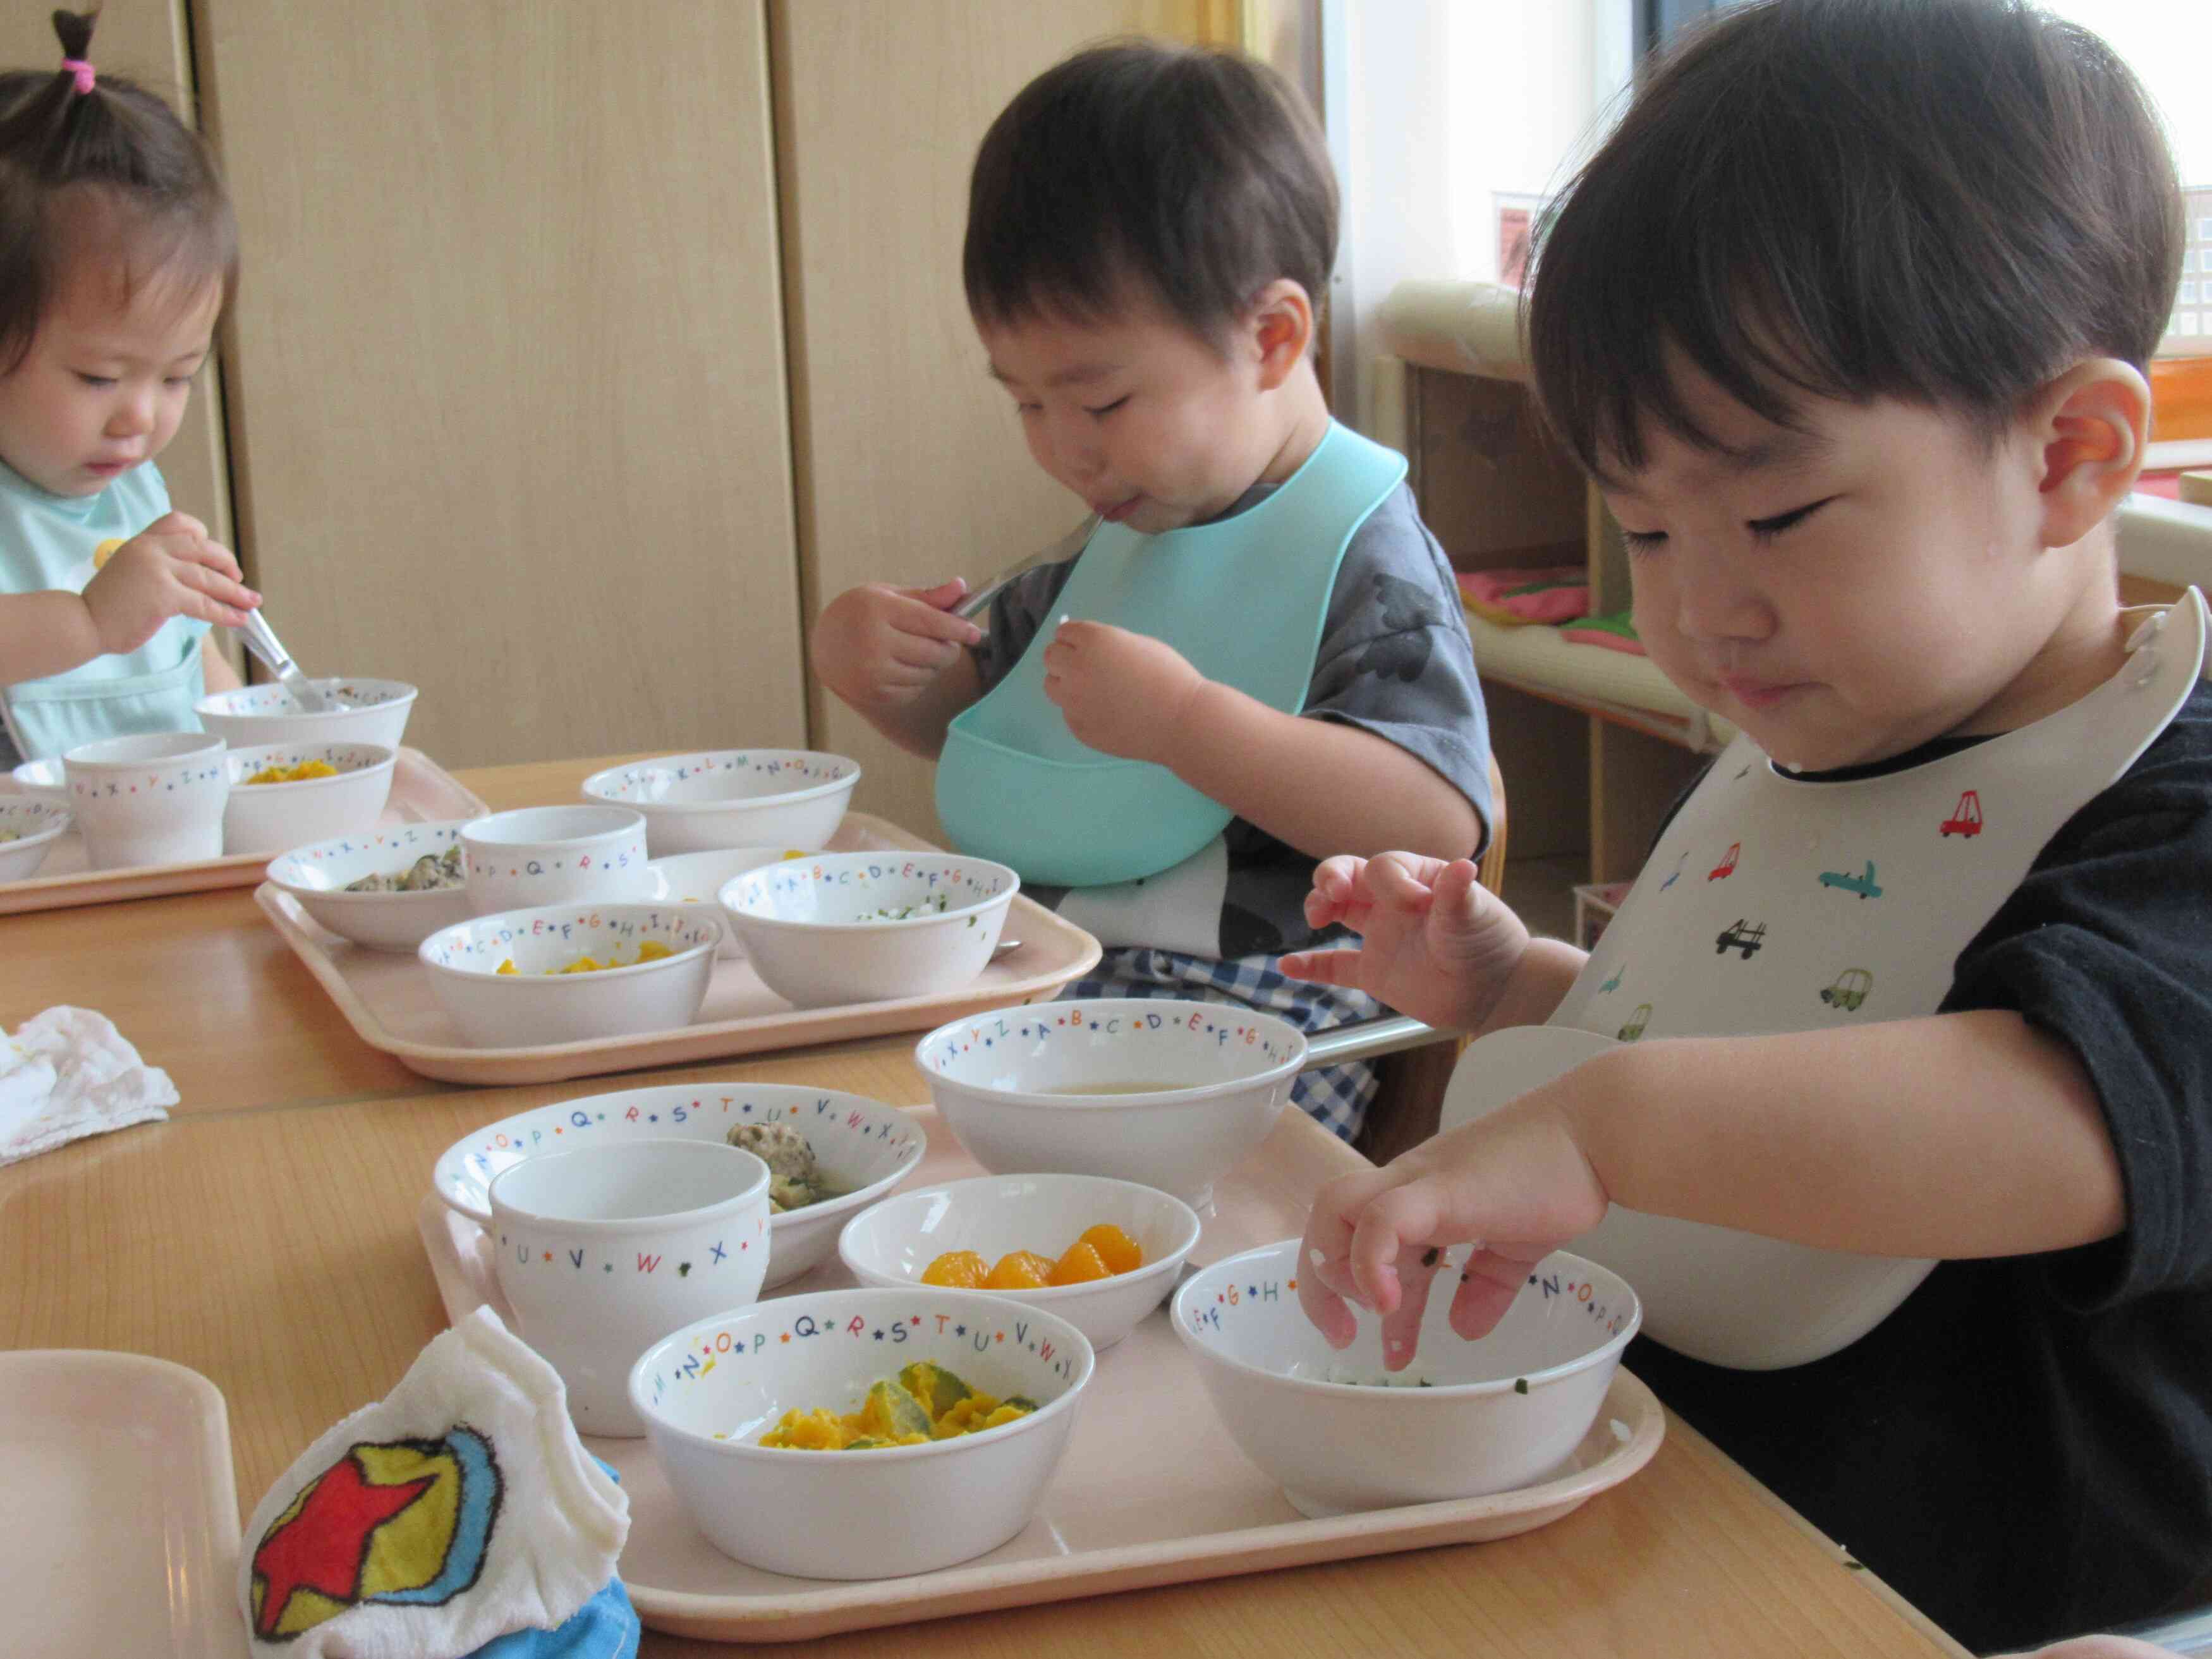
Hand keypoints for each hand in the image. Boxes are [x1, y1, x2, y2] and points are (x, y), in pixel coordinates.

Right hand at [80, 512, 257, 654]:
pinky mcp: (164, 596)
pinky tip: (239, 619)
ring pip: (208, 578)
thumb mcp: (130, 569)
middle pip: (203, 548)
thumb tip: (198, 575)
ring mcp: (158, 571)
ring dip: (236, 592)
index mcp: (143, 541)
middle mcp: (151, 549)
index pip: (180, 522)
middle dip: (227, 564)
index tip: (214, 557)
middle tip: (239, 580)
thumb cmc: (108, 603)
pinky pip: (204, 603)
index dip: (203, 537)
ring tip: (253, 602)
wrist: (84, 621)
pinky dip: (226, 612)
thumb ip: (158, 564)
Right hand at [812, 578, 982, 712]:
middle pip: (935, 652)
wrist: (825, 646)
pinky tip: (902, 666)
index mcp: (877, 610)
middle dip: (949, 647)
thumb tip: (961, 588)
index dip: (958, 628)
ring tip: (916, 651)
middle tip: (946, 640)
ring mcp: (873, 673)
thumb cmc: (861, 614)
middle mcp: (873, 643)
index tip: (975, 633)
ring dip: (934, 664)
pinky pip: (917, 689)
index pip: (929, 621)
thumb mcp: (888, 595)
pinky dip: (919, 679)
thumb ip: (927, 596)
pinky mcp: (876, 694)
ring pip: (929, 673)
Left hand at [1039, 618, 1203, 761]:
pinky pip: (1070, 714)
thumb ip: (1104, 644)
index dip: (1076, 639)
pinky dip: (1082, 711)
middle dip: (1065, 659)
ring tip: (1094, 691)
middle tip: (1087, 668)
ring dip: (1066, 684)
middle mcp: (1075, 668)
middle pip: (1051, 657)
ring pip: (1052, 686)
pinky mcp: (1078, 728)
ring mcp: (1073, 701)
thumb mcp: (1136, 644)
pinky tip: (1108, 713)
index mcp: (1092, 641)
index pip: (1063, 633)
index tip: (1087, 647)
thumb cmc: (1168, 675)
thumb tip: (1082, 648)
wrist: (1181, 719)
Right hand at [1281, 852, 1529, 1030]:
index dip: (1390, 880)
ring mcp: (1381, 935)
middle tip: (1331, 893)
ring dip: (1318, 906)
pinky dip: (1311, 965)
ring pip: (1337, 911)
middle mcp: (1393, 901)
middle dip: (1332, 877)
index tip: (1412, 904)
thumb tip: (1463, 867)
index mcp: (1417, 879)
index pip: (1386, 866)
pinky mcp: (1374, 970)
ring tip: (1315, 917)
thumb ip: (1457, 896)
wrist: (1497, 991)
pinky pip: (1335, 964)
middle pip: (1349, 875)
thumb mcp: (1475, 917)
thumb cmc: (1489, 944)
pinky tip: (1288, 965)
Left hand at [1297, 1095, 1607, 1367]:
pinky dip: (1371, 1262)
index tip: (1368, 1332)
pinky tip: (1390, 1304)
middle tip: (1350, 1336)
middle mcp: (1408, 1182)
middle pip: (1328, 1216)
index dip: (1349, 1282)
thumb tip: (1463, 1328)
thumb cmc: (1560, 1176)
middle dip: (1325, 1283)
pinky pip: (1381, 1219)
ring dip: (1339, 1271)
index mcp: (1420, 1193)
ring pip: (1337, 1209)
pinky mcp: (1442, 1190)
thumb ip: (1487, 1285)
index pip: (1355, 1229)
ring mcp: (1420, 1182)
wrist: (1596, 1134)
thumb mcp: (1517, 1245)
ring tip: (1371, 1318)